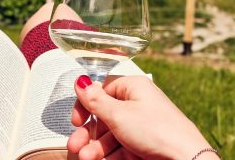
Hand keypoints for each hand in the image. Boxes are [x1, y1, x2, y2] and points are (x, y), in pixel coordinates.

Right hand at [68, 75, 213, 159]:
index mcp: (133, 87)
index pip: (102, 90)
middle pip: (104, 116)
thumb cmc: (159, 131)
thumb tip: (80, 82)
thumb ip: (95, 100)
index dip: (86, 104)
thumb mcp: (119, 114)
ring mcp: (141, 127)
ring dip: (95, 147)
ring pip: (110, 135)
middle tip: (76, 145)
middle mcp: (138, 105)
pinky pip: (120, 148)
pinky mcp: (144, 146)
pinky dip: (109, 155)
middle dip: (88, 132)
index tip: (77, 119)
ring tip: (86, 157)